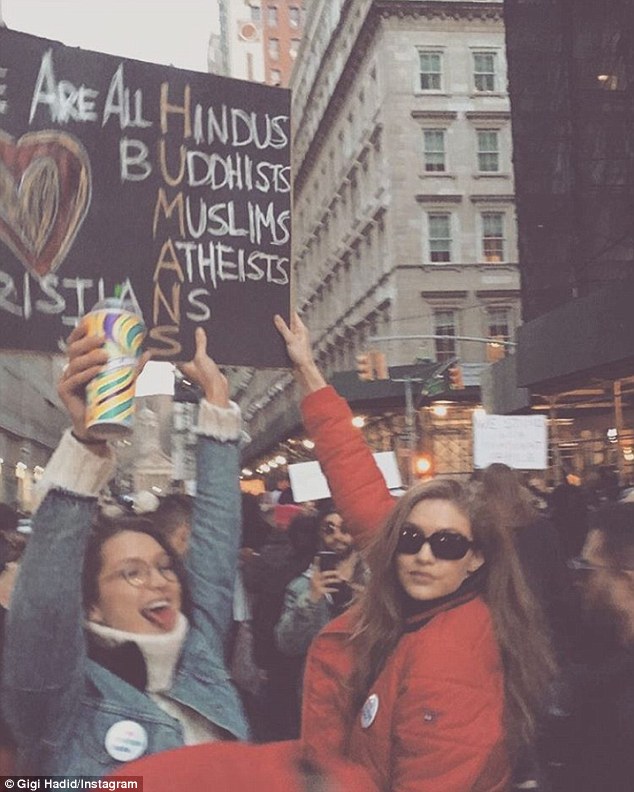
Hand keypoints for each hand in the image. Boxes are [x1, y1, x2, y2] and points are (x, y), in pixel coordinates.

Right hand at [58, 323, 149, 444]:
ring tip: (104, 356)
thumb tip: (147, 352)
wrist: (98, 426)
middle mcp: (72, 368)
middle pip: (74, 349)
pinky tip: (96, 370)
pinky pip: (73, 379)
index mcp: (82, 362)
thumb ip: (133, 367)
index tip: (89, 323)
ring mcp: (66, 379)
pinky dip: (85, 373)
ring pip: (75, 363)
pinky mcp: (65, 392)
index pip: (76, 342)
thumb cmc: (107, 399)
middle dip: (87, 342)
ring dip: (90, 358)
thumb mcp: (122, 380)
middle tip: (102, 340)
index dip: (80, 332)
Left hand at [178, 327, 227, 406]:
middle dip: (188, 344)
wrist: (218, 387)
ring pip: (194, 354)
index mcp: (183, 364)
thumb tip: (198, 331)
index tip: (176, 335)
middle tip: (189, 334)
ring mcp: (196, 367)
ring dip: (197, 348)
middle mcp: (188, 366)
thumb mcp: (202, 357)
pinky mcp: (204, 367)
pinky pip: (202, 357)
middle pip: (186, 352)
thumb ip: (200, 343)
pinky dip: (203, 352)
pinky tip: (207, 347)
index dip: (175, 344)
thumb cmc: (207, 378)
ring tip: (198, 338)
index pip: (176, 352)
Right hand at [274, 313, 326, 394]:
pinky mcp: (290, 346)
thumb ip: (283, 328)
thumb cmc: (301, 356)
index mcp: (301, 328)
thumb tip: (277, 317)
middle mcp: (298, 333)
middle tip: (271, 316)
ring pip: (284, 331)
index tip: (278, 304)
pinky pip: (282, 339)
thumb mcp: (290, 340)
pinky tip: (272, 338)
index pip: (293, 314)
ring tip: (270, 327)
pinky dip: (277, 337)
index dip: (286, 309)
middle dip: (280, 320)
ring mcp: (294, 340)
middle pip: (287, 322)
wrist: (303, 370)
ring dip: (278, 330)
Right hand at [309, 561, 341, 603]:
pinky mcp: (320, 591)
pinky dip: (333, 589)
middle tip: (338, 573)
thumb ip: (319, 572)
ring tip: (340, 580)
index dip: (316, 562)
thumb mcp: (316, 579)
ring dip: (334, 580)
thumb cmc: (316, 586)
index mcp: (314, 575)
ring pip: (327, 581)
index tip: (317, 557)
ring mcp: (317, 585)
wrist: (312, 597)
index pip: (315, 567)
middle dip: (332, 573)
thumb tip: (322, 563)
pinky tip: (337, 589)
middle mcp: (314, 579)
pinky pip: (328, 589)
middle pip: (324, 574)